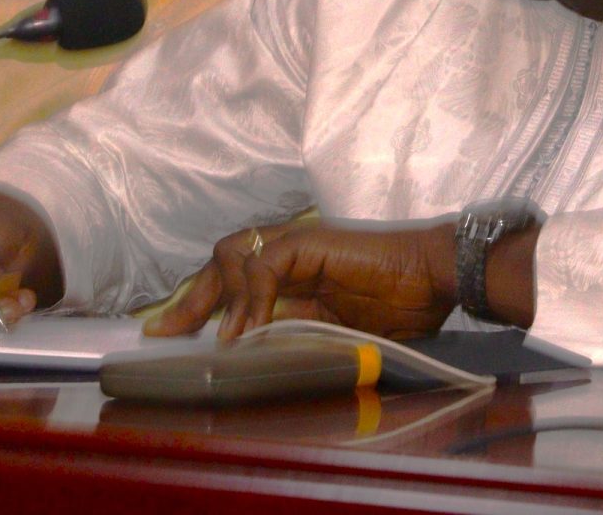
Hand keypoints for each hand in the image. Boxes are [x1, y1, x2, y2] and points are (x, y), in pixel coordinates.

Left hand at [144, 219, 460, 341]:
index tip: (170, 336)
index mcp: (296, 279)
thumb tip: (250, 362)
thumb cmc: (402, 308)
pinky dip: (252, 296)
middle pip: (221, 264)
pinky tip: (253, 327)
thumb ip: (295, 338)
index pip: (233, 282)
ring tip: (224, 337)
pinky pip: (263, 263)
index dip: (200, 306)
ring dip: (220, 296)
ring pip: (232, 255)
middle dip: (190, 300)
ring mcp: (298, 244)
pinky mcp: (309, 241)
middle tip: (165, 332)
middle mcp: (290, 256)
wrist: (436, 278)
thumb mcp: (336, 335)